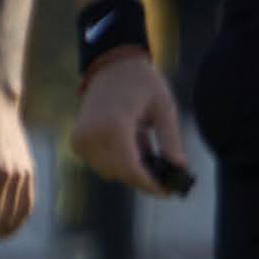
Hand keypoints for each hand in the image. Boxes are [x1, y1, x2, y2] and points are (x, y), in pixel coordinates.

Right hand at [69, 51, 195, 196]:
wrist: (112, 66)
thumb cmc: (142, 83)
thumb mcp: (164, 108)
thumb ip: (170, 141)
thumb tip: (180, 169)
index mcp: (114, 126)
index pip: (131, 169)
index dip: (151, 184)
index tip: (169, 192)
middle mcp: (92, 135)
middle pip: (121, 174)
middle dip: (144, 177)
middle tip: (166, 172)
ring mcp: (81, 139)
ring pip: (110, 172)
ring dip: (131, 167)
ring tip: (147, 142)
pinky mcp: (78, 141)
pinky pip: (101, 163)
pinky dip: (119, 160)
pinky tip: (133, 141)